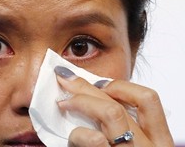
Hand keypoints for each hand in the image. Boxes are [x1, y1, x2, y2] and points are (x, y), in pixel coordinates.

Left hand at [56, 76, 173, 146]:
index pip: (149, 100)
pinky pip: (94, 139)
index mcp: (157, 142)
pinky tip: (71, 135)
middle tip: (65, 79)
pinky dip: (79, 132)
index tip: (99, 83)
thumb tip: (92, 97)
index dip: (122, 86)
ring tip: (62, 102)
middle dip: (87, 86)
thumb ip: (119, 128)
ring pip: (110, 113)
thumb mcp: (127, 146)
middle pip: (120, 103)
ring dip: (81, 102)